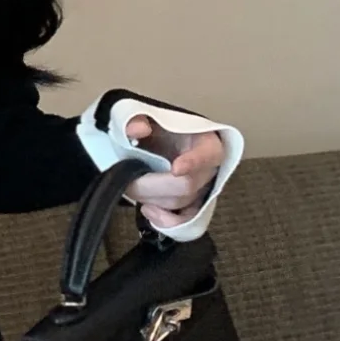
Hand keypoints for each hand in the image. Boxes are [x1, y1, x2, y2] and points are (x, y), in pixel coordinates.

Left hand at [121, 115, 224, 229]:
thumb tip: (137, 129)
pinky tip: (149, 211)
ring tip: (134, 186)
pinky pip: (184, 222)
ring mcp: (203, 191)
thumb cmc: (163, 132)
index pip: (207, 153)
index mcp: (205, 142)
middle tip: (130, 179)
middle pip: (186, 185)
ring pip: (180, 203)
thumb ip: (139, 119)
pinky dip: (165, 221)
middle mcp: (209, 169)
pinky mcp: (194, 207)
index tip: (176, 168)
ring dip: (153, 199)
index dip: (193, 162)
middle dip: (153, 186)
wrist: (167, 145)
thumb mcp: (151, 119)